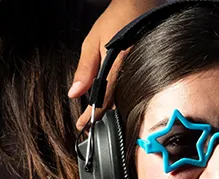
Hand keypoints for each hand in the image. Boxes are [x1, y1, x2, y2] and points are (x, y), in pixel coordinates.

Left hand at [70, 0, 168, 130]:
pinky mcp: (144, 70)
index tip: (82, 126)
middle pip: (113, 103)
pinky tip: (113, 92)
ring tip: (97, 109)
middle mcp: (130, 74)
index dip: (91, 116)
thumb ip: (85, 69)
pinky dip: (119, 92)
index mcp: (116, 69)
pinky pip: (130, 87)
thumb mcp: (93, 41)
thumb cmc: (119, 18)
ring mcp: (138, 73)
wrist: (143, 4)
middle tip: (86, 120)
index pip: (102, 101)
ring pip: (122, 97)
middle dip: (99, 111)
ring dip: (109, 103)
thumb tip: (74, 93)